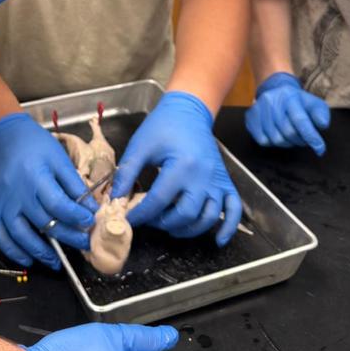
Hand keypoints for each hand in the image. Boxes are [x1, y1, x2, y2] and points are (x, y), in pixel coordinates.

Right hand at [0, 114, 97, 269]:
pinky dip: (13, 251)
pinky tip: (28, 259)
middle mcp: (17, 194)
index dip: (76, 217)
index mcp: (36, 177)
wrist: (3, 136)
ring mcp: (2, 204)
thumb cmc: (34, 144)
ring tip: (56, 261)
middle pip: (44, 223)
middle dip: (67, 236)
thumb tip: (89, 207)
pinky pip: (0, 237)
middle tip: (83, 244)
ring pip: (21, 236)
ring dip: (40, 252)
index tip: (90, 223)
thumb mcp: (58, 157)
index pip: (58, 205)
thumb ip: (73, 183)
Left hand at [111, 91, 240, 246]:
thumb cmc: (163, 126)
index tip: (128, 218)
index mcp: (182, 166)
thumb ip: (127, 172)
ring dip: (189, 229)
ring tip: (170, 226)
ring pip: (208, 218)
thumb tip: (115, 199)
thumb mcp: (140, 145)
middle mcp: (203, 176)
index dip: (140, 214)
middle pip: (185, 214)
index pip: (159, 201)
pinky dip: (228, 228)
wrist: (188, 110)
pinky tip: (217, 240)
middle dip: (164, 223)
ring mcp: (217, 180)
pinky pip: (234, 209)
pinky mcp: (225, 181)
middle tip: (149, 220)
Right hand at [246, 72, 330, 155]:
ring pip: (275, 139)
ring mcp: (259, 109)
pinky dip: (272, 142)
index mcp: (290, 96)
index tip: (319, 148)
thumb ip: (321, 113)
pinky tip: (277, 133)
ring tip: (291, 136)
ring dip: (287, 142)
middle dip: (300, 140)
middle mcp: (272, 101)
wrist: (275, 90)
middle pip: (288, 132)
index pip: (301, 120)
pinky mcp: (250, 117)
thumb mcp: (312, 103)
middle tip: (303, 138)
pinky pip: (262, 140)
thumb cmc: (296, 100)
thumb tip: (322, 124)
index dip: (311, 137)